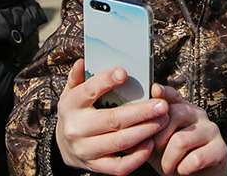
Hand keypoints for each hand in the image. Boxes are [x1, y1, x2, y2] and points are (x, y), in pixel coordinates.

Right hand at [55, 59, 168, 174]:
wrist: (63, 145)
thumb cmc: (77, 111)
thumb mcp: (73, 91)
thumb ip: (79, 77)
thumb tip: (83, 61)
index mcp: (71, 105)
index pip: (88, 91)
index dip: (106, 81)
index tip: (124, 73)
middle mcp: (76, 128)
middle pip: (112, 120)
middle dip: (140, 112)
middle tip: (162, 105)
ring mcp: (85, 150)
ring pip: (119, 142)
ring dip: (144, 132)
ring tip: (162, 121)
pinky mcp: (95, 166)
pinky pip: (119, 166)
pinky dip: (137, 157)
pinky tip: (150, 143)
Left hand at [148, 85, 226, 175]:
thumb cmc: (175, 160)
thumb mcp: (156, 144)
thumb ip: (146, 131)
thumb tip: (126, 125)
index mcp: (182, 109)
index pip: (172, 95)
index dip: (164, 92)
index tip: (155, 91)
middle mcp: (198, 115)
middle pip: (173, 116)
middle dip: (158, 140)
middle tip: (156, 154)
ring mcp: (211, 130)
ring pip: (181, 140)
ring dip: (169, 161)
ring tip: (169, 167)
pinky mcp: (220, 149)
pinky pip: (195, 159)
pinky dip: (183, 169)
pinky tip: (183, 170)